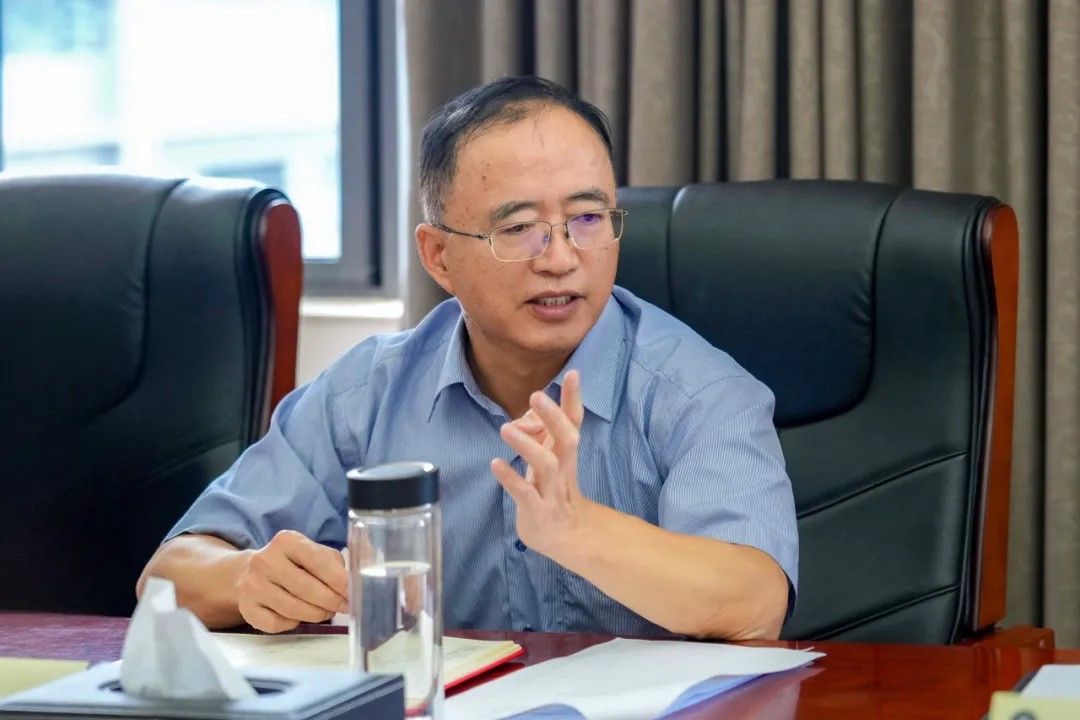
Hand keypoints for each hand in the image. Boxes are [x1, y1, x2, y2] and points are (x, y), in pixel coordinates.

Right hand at [236, 530, 348, 632]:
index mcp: (286, 541)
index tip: (354, 593)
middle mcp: (265, 561)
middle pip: (307, 588)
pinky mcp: (246, 608)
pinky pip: (277, 624)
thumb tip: (353, 583)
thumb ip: (333, 562)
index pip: (319, 561)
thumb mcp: (310, 551)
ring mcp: (253, 586)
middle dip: (331, 601)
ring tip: (326, 611)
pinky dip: (293, 623)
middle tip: (343, 606)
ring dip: (316, 614)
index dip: (340, 580)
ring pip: (293, 609)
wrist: (247, 572)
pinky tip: (298, 616)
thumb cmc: (290, 563)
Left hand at [492, 370, 595, 558]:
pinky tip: (496, 464)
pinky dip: (510, 479)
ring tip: (506, 428)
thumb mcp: (554, 457)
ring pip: (546, 465)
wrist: (567, 537)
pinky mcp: (537, 511)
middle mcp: (564, 469)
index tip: (572, 373)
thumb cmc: (554, 489)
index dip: (573, 398)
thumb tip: (534, 407)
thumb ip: (545, 431)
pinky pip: (525, 494)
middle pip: (566, 439)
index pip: (574, 422)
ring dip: (527, 446)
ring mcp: (552, 491)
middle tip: (536, 395)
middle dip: (553, 417)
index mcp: (567, 453)